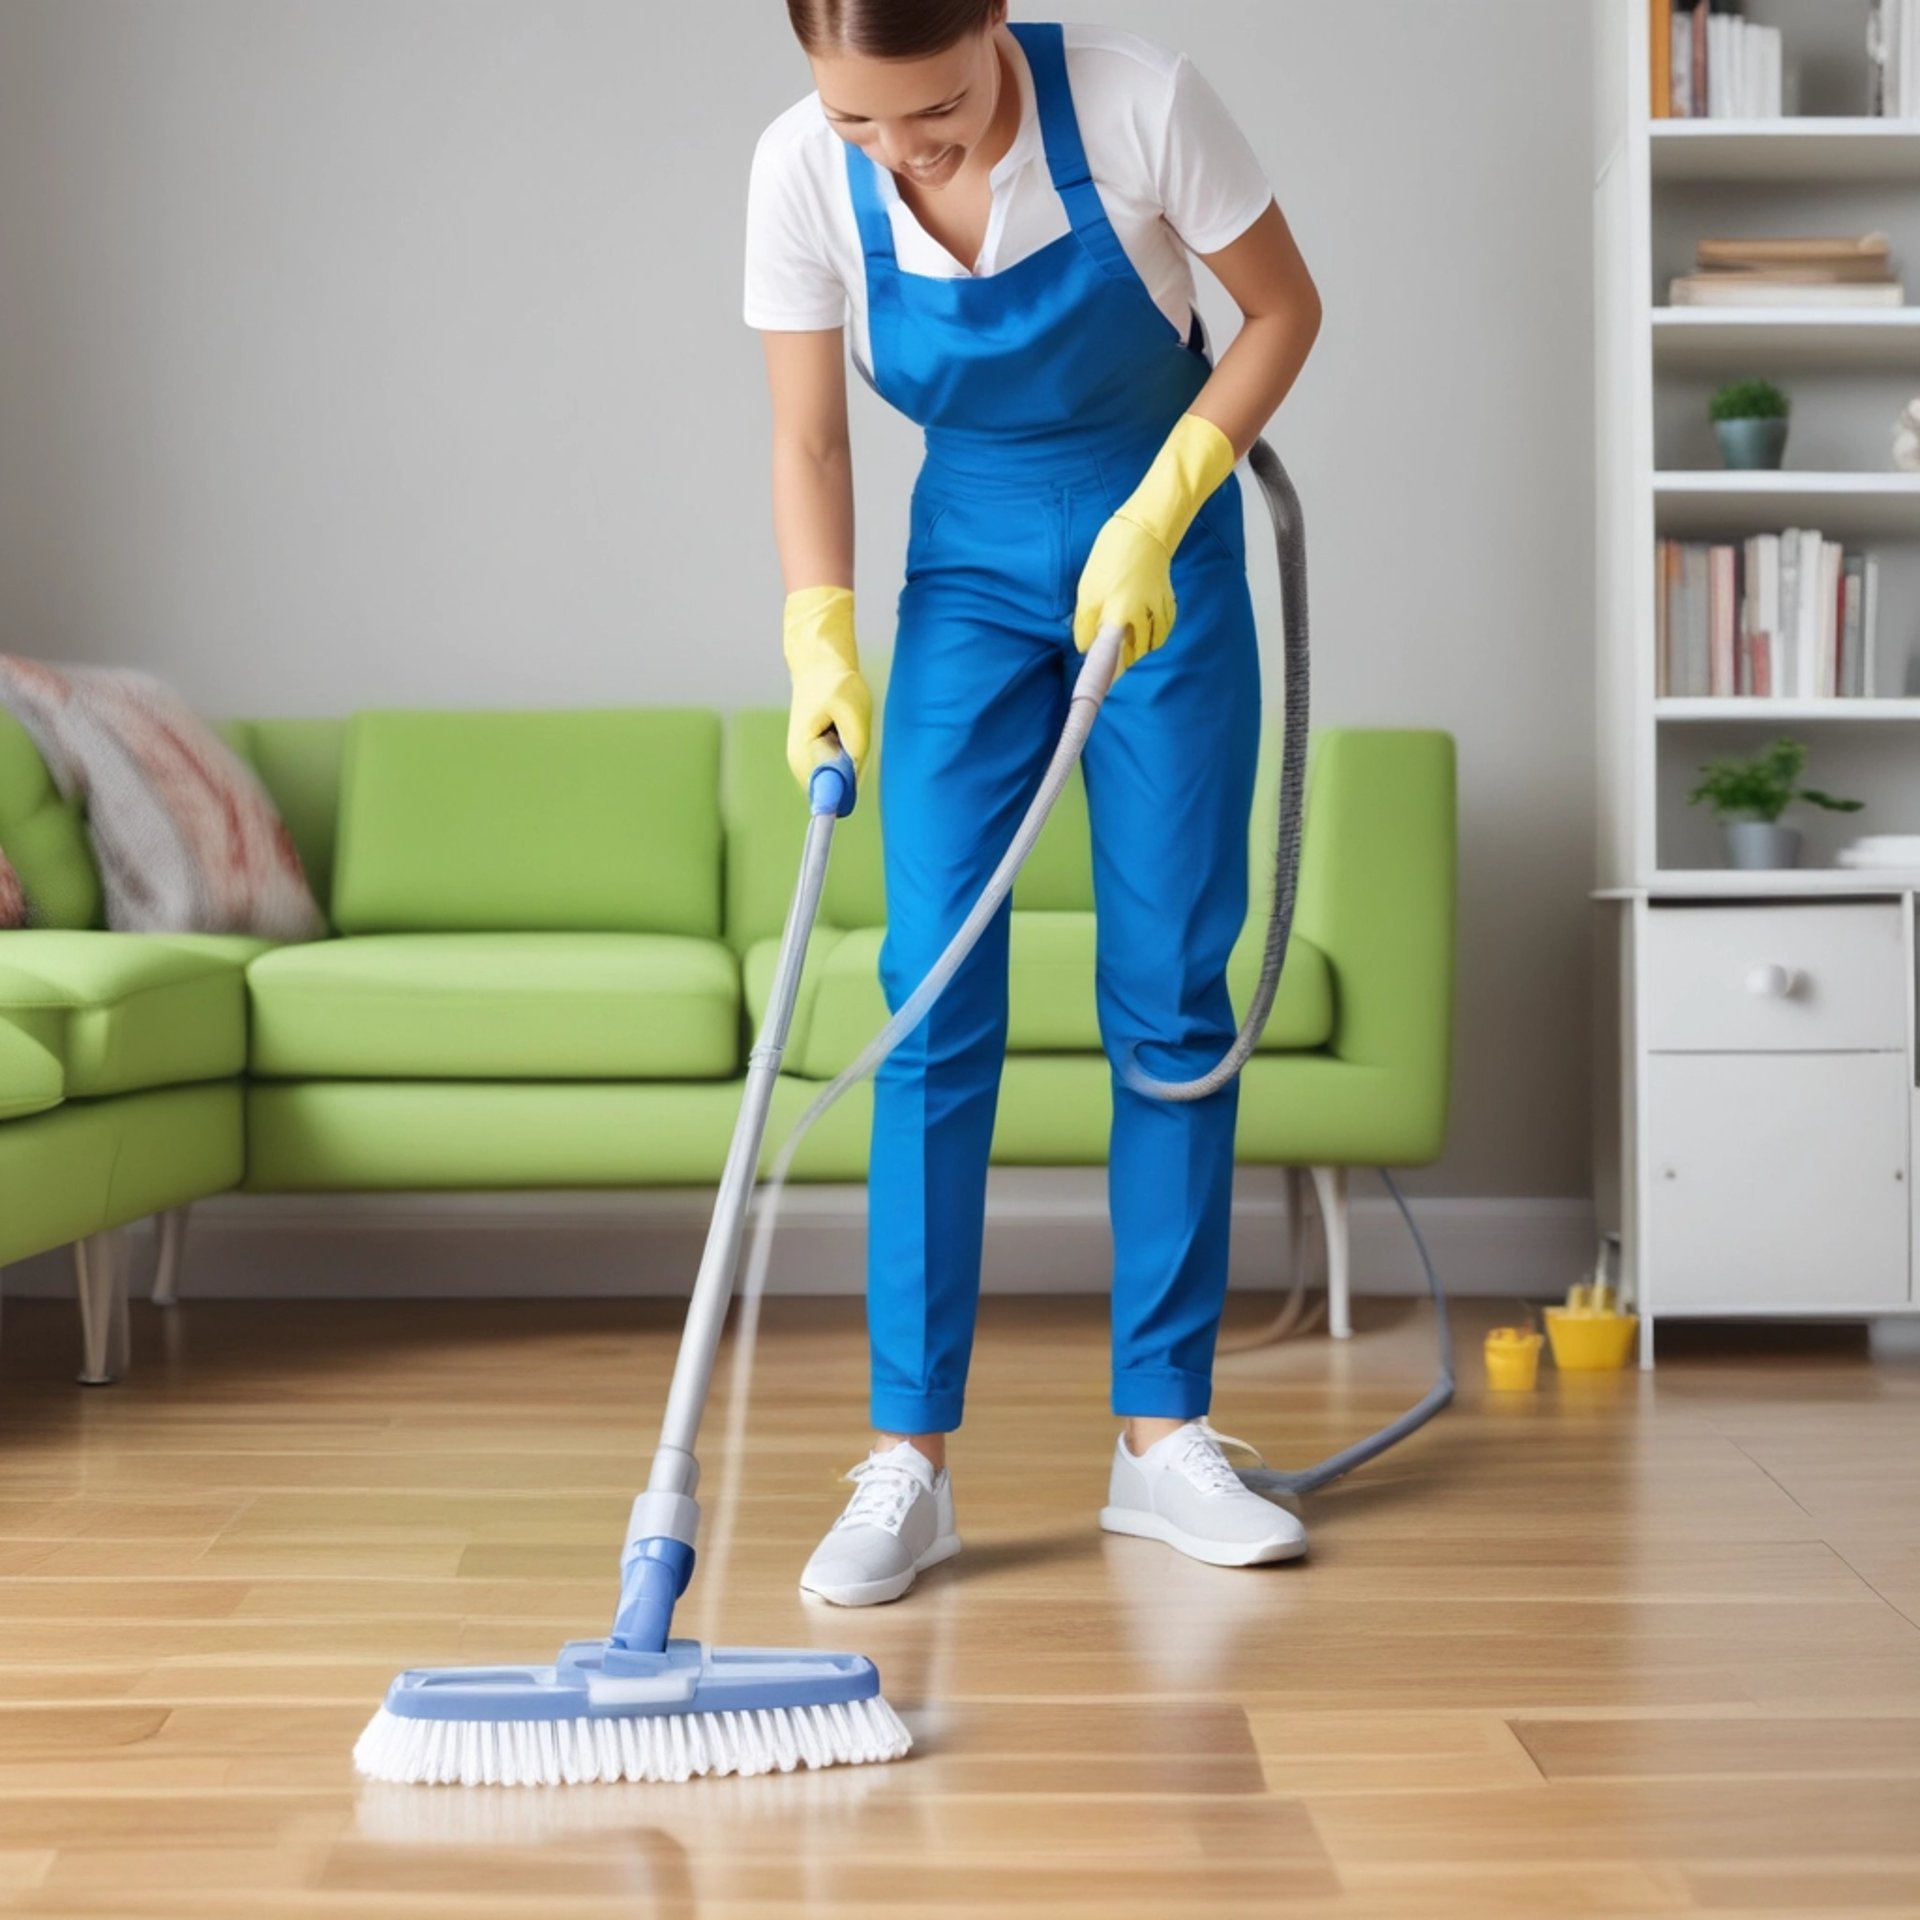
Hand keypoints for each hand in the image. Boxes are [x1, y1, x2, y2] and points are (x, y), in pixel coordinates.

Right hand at [783, 585, 871, 789]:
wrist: (819, 667)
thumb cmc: (836, 684)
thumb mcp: (853, 710)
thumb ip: (856, 747)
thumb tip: (855, 780)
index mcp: (803, 756)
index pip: (828, 793)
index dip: (846, 790)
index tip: (854, 771)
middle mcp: (800, 767)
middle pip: (839, 788)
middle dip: (854, 769)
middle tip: (851, 734)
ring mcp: (806, 765)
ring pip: (843, 779)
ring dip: (853, 760)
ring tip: (845, 729)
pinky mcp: (816, 760)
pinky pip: (842, 769)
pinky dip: (850, 755)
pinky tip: (843, 733)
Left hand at [1071, 412, 1236, 678]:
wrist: (1147, 529)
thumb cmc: (1111, 557)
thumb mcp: (1087, 589)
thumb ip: (1085, 623)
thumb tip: (1084, 649)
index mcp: (1118, 616)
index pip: (1111, 660)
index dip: (1104, 681)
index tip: (1095, 698)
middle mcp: (1142, 619)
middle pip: (1131, 656)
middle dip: (1118, 659)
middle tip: (1105, 653)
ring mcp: (1159, 613)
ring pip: (1147, 646)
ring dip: (1134, 647)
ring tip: (1121, 634)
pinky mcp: (1168, 605)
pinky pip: (1159, 631)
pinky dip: (1150, 634)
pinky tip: (1140, 625)